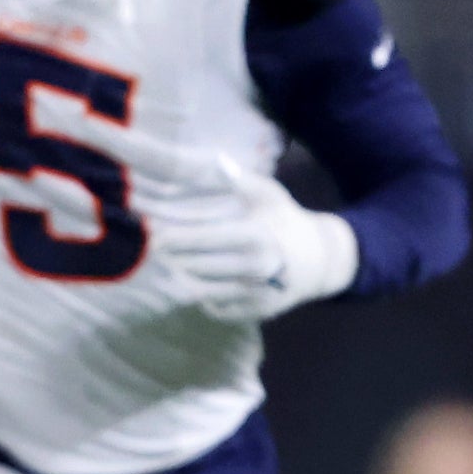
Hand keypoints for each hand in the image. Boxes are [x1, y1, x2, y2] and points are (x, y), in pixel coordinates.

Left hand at [85, 122, 356, 321]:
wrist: (317, 262)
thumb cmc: (285, 220)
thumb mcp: (269, 194)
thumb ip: (241, 179)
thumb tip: (216, 159)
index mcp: (258, 235)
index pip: (207, 239)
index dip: (178, 238)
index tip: (154, 234)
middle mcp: (256, 269)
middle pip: (198, 268)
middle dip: (173, 258)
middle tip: (155, 248)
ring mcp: (255, 295)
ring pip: (201, 291)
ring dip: (180, 278)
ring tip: (167, 264)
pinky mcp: (251, 314)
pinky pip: (213, 307)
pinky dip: (200, 296)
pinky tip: (193, 281)